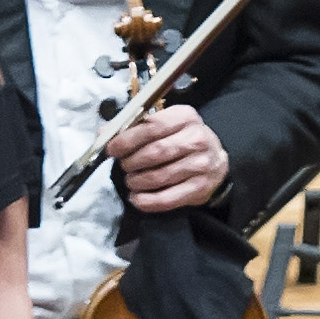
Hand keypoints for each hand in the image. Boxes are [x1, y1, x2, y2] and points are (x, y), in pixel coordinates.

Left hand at [112, 104, 229, 213]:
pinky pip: (167, 199)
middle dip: (132, 162)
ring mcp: (200, 165)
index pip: (152, 126)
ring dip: (137, 182)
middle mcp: (196, 139)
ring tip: (131, 181)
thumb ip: (136, 127)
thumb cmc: (184, 140)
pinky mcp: (199, 188)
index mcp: (185, 117)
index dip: (128, 139)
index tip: (112, 149)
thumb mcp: (166, 125)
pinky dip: (147, 201)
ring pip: (159, 177)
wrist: (215, 161)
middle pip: (155, 152)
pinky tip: (138, 198)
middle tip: (123, 166)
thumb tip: (105, 133)